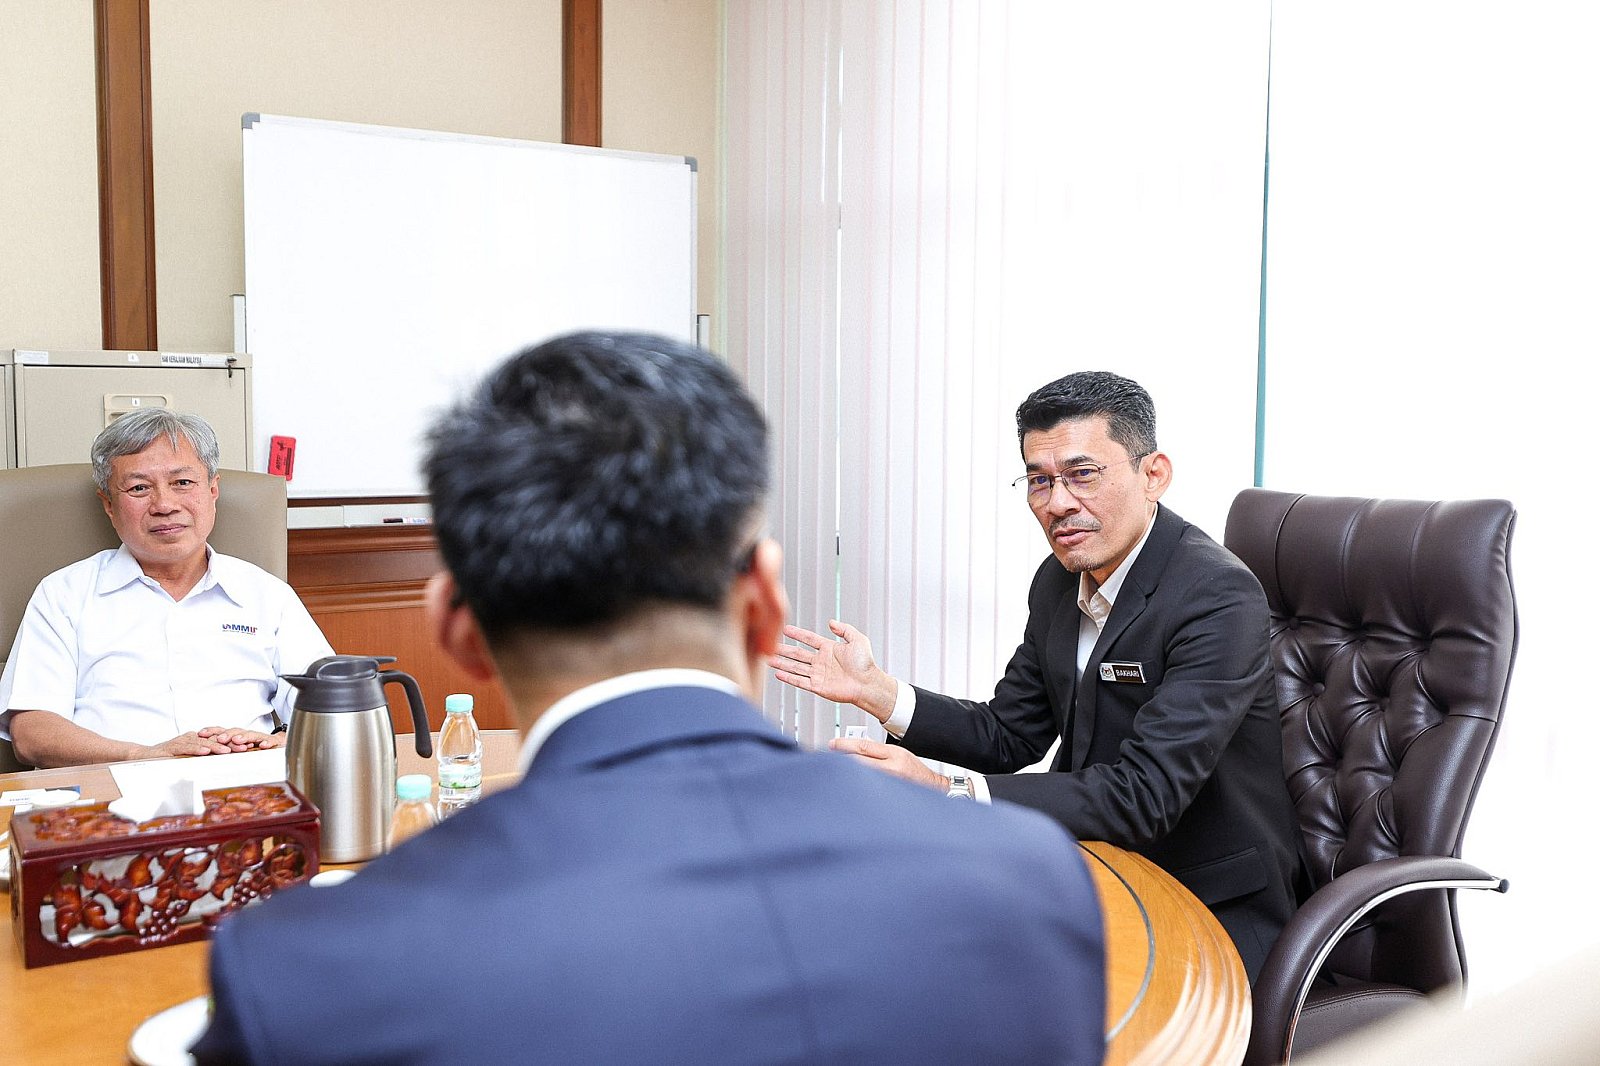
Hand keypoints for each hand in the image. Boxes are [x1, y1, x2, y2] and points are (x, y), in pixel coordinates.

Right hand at [138, 731, 240, 758]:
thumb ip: (204, 761)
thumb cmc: (168, 759)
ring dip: (216, 747)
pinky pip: (185, 747)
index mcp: (198, 739)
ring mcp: (181, 741)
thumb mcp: (189, 759)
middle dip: (230, 744)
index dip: (233, 743)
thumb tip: (224, 769)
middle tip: (245, 748)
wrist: (143, 757)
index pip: (218, 740)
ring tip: (228, 750)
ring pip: (202, 742)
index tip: (248, 747)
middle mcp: (191, 738)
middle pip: (214, 740)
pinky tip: (205, 751)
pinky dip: (196, 749)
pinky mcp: (171, 747)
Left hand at [197, 726, 284, 751]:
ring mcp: (261, 738)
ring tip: (237, 740)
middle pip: (237, 731)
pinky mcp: (275, 742)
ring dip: (244, 737)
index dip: (212, 731)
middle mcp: (248, 735)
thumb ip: (225, 751)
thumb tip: (206, 756)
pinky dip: (267, 742)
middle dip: (227, 734)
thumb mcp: (239, 750)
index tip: (201, 734)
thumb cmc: (258, 747)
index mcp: (238, 736)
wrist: (282, 744)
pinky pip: (271, 741)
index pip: (223, 731)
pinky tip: (263, 746)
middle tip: (219, 739)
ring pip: (252, 735)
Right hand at [770, 620, 898, 721]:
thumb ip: (844, 629)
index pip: (809, 639)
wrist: (869, 684)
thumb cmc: (866, 664)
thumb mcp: (858, 640)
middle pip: (797, 654)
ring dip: (782, 663)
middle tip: (770, 645)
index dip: (797, 634)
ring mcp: (818, 674)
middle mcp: (821, 661)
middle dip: (783, 650)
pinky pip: (800, 681)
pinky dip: (788, 678)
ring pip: (795, 667)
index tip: (785, 629)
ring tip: (769, 659)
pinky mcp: (818, 687)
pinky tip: (778, 674)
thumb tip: (831, 622)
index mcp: (829, 649)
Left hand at [829, 736, 947, 791]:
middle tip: (828, 757)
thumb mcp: (897, 752)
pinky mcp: (886, 796)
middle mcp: (890, 769)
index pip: (864, 747)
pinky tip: (848, 784)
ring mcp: (888, 783)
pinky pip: (866, 788)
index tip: (832, 744)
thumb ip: (877, 750)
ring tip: (836, 770)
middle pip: (859, 762)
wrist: (931, 787)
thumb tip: (855, 748)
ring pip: (861, 776)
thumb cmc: (914, 770)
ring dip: (846, 772)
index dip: (845, 744)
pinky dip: (856, 785)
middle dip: (841, 758)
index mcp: (894, 755)